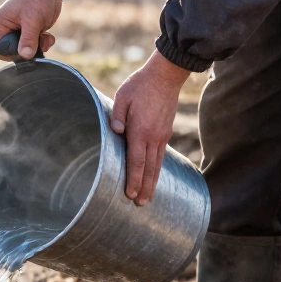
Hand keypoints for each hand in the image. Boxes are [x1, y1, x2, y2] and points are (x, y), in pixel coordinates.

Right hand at [0, 0, 64, 59]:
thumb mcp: (32, 20)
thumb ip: (28, 39)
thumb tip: (25, 56)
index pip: (2, 49)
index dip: (16, 53)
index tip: (29, 48)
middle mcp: (6, 29)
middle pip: (15, 51)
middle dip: (30, 49)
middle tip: (40, 40)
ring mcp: (18, 31)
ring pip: (26, 50)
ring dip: (39, 46)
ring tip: (46, 36)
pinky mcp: (29, 31)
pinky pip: (34, 45)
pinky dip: (43, 42)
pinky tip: (48, 35)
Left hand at [110, 52, 190, 205]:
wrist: (165, 76)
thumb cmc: (140, 85)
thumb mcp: (122, 96)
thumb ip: (117, 115)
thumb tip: (114, 131)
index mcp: (141, 130)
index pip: (136, 161)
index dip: (133, 179)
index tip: (130, 194)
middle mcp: (154, 137)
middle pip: (149, 169)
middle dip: (144, 188)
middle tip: (140, 205)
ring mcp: (162, 136)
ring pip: (157, 165)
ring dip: (152, 182)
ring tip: (148, 198)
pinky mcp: (166, 133)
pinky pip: (161, 157)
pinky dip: (157, 170)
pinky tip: (153, 177)